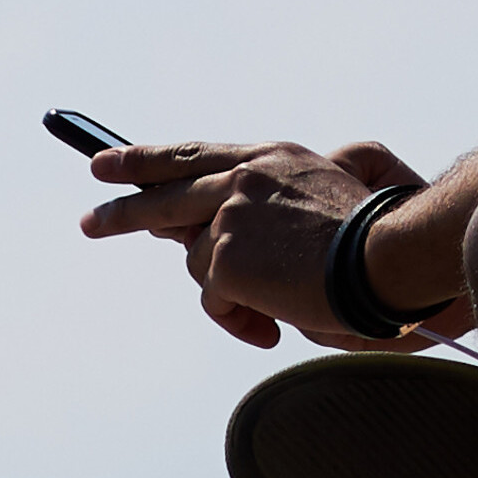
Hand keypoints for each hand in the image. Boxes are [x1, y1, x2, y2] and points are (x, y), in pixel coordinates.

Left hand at [79, 139, 453, 351]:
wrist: (387, 257)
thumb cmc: (369, 239)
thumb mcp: (318, 198)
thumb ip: (264, 204)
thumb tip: (208, 232)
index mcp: (268, 156)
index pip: (192, 154)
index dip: (147, 158)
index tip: (108, 163)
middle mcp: (242, 176)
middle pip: (162, 194)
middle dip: (121, 211)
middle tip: (90, 221)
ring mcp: (229, 214)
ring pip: (198, 262)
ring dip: (230, 292)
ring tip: (278, 303)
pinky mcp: (224, 257)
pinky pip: (214, 300)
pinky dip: (239, 319)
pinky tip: (274, 323)